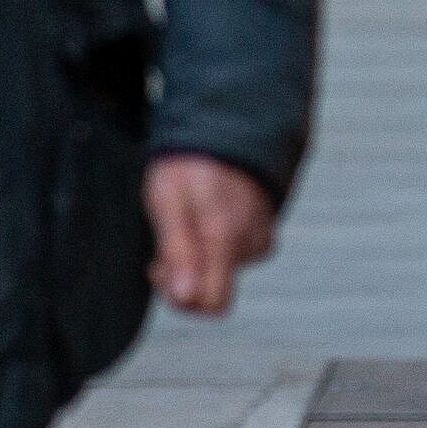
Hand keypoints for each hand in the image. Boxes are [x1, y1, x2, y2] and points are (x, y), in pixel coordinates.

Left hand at [144, 154, 275, 315]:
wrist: (224, 125)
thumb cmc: (189, 163)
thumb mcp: (167, 201)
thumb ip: (177, 251)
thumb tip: (186, 297)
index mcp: (225, 235)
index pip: (214, 302)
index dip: (182, 300)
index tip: (161, 268)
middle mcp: (250, 239)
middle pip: (215, 289)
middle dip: (185, 275)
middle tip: (166, 243)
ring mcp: (261, 233)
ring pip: (227, 271)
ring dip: (202, 258)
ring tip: (188, 222)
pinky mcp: (265, 227)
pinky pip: (242, 255)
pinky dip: (221, 246)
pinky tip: (209, 221)